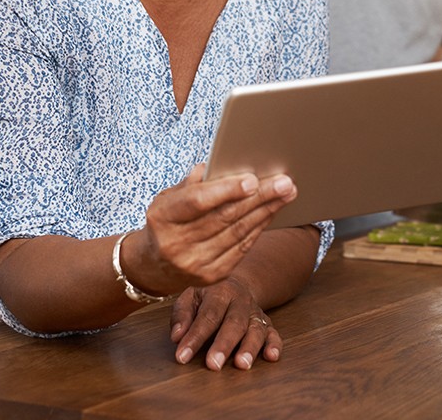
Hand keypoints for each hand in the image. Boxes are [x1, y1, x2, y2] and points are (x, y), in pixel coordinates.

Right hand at [126, 164, 297, 297]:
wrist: (154, 264)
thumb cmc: (168, 220)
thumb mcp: (169, 197)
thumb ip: (193, 183)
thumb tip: (221, 167)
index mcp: (162, 218)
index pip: (198, 201)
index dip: (226, 190)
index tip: (252, 179)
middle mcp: (176, 244)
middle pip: (225, 217)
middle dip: (259, 198)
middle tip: (284, 182)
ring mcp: (194, 263)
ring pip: (238, 233)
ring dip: (266, 211)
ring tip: (286, 194)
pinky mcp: (211, 275)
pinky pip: (242, 248)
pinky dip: (259, 228)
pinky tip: (271, 212)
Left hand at [169, 277, 281, 369]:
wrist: (237, 284)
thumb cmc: (208, 297)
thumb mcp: (190, 296)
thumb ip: (182, 315)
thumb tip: (176, 336)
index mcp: (219, 292)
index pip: (207, 316)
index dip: (194, 337)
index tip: (182, 357)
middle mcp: (240, 302)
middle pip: (233, 323)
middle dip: (223, 345)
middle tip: (213, 364)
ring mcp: (255, 313)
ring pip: (256, 330)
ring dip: (249, 347)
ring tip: (242, 364)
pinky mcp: (267, 324)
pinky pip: (274, 334)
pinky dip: (274, 345)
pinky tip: (271, 357)